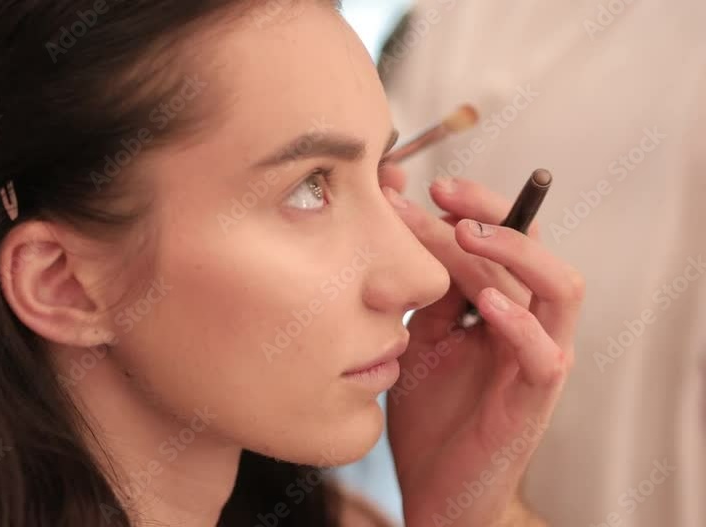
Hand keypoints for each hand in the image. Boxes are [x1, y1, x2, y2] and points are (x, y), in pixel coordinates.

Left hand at [379, 167, 582, 526]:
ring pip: (558, 288)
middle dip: (486, 213)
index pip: (503, 239)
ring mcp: (538, 359)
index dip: (470, 207)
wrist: (435, 489)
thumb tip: (399, 230)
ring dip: (515, 252)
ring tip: (465, 233)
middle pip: (529, 250)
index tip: (420, 187)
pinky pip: (545, 354)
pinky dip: (520, 324)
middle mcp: (527, 324)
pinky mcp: (535, 398)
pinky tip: (484, 304)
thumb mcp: (416, 340)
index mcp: (501, 307)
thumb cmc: (429, 414)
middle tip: (439, 192)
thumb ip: (422, 295)